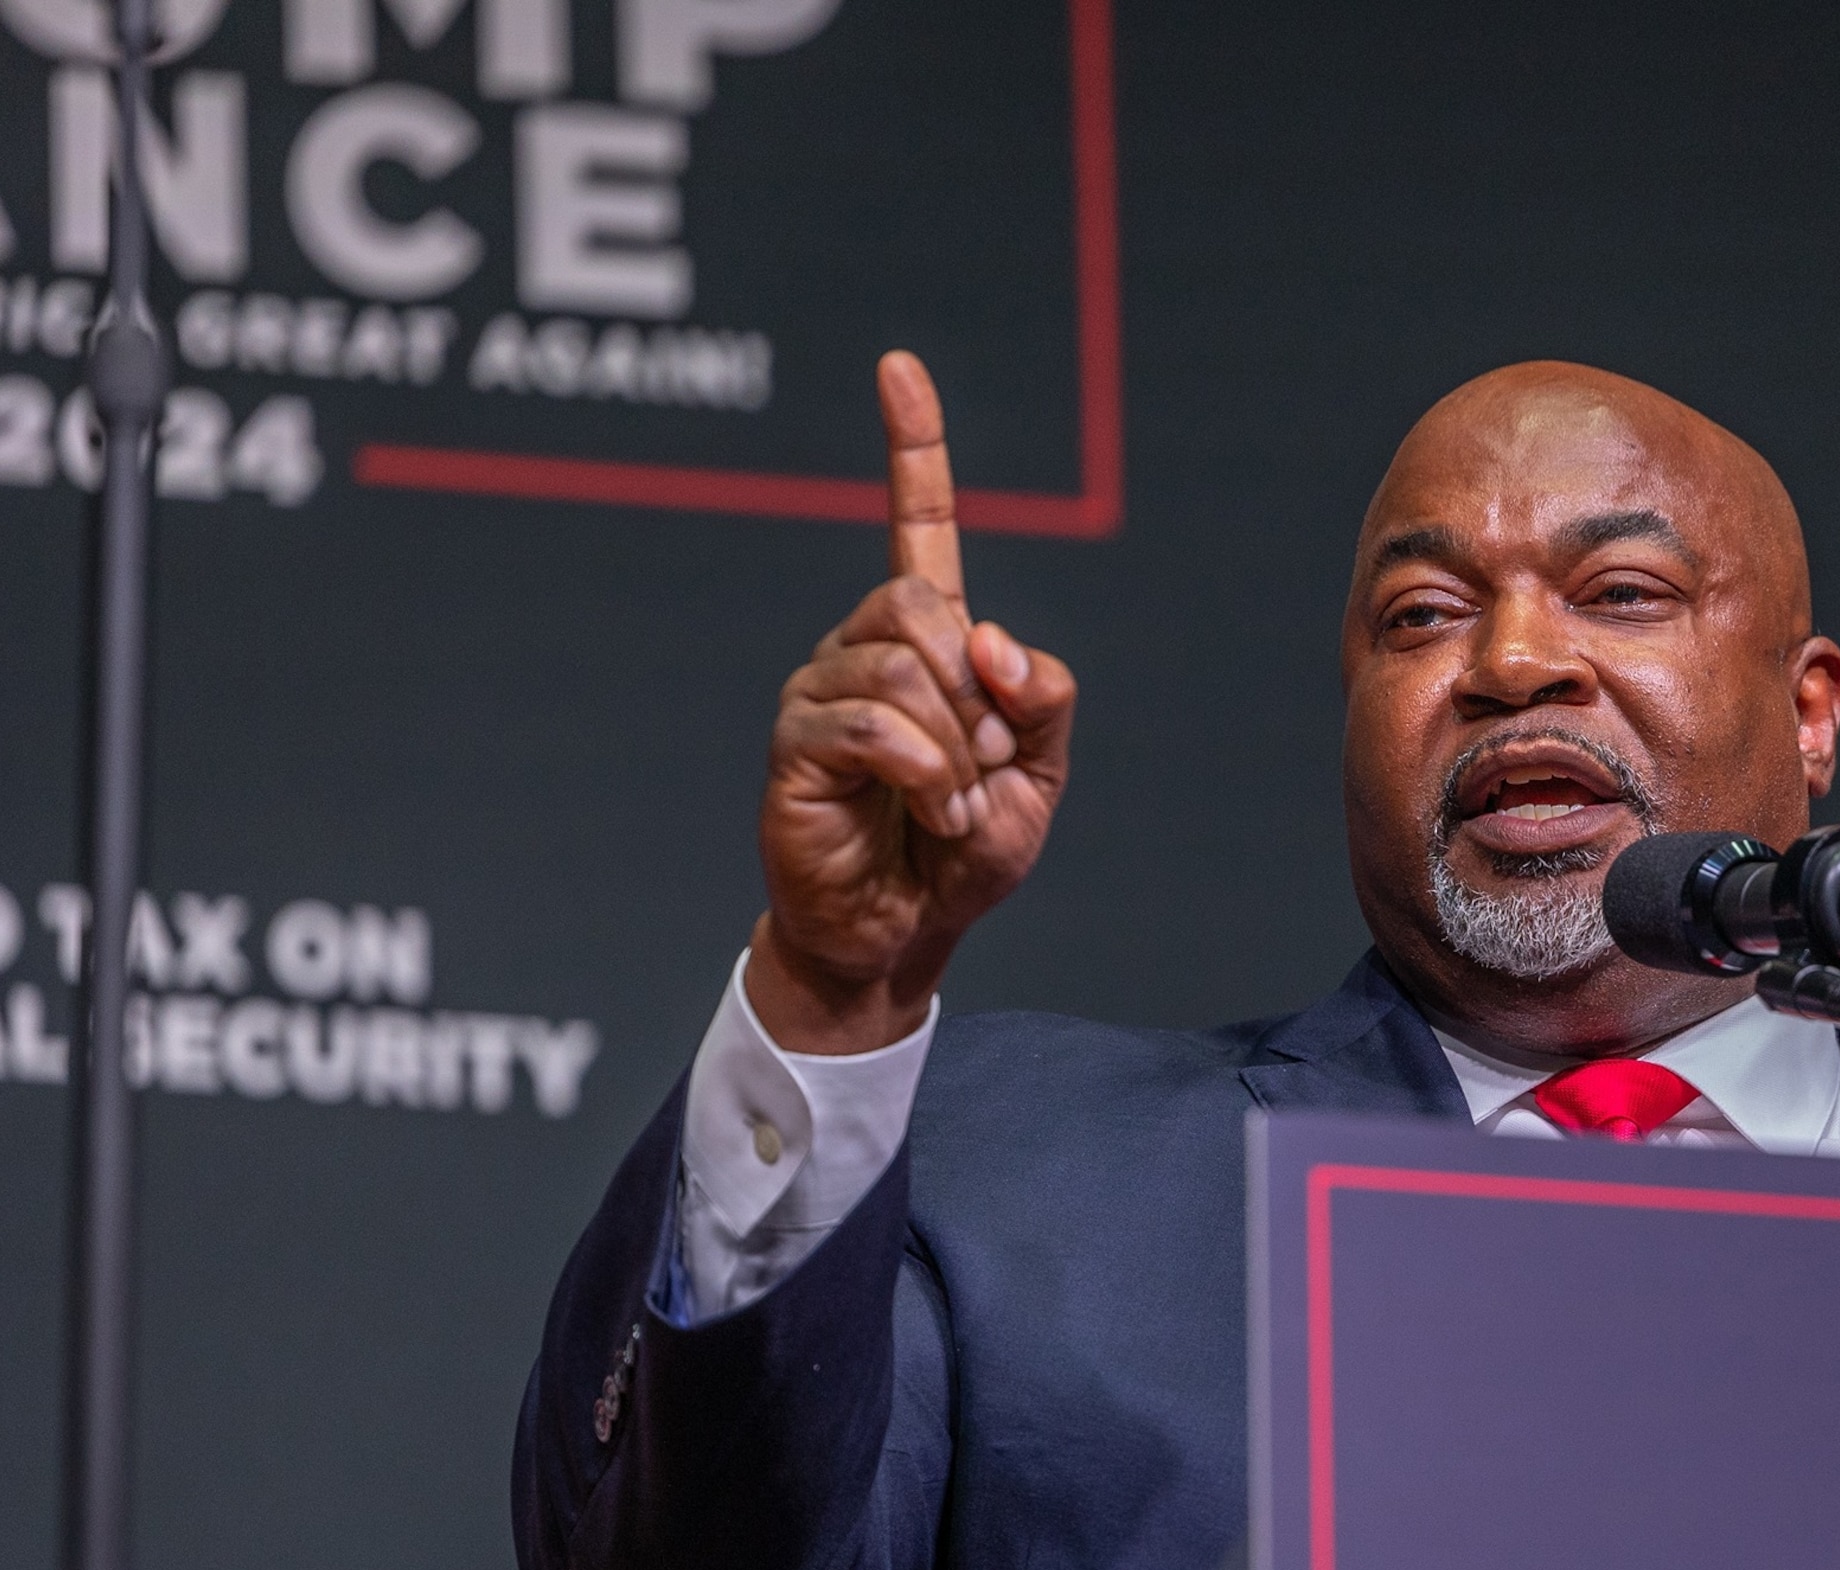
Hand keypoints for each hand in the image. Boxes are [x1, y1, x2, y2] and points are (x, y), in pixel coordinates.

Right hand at [746, 352, 1076, 1050]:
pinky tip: (924, 811)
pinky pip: (872, 724)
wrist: (905, 932)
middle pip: (924, 606)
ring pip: (904, 667)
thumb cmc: (964, 852)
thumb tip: (991, 642)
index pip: (921, 526)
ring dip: (953, 749)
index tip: (898, 367)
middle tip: (977, 765)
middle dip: (975, 696)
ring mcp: (822, 689)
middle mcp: (865, 647)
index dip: (913, 450)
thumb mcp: (1039, 775)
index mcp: (929, 641)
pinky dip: (923, 773)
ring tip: (947, 804)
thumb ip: (1042, 700)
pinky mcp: (796, 742)